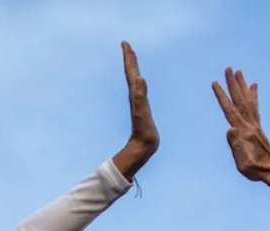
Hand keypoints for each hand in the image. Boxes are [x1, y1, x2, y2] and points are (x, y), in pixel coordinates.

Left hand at [111, 41, 159, 179]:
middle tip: (126, 45)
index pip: (131, 72)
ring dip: (133, 68)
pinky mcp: (142, 107)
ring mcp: (138, 101)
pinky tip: (140, 80)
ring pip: (134, 80)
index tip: (125, 44)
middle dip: (130, 59)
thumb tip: (139, 78)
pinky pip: (140, 89)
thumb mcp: (142, 113)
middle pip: (131, 74)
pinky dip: (139, 81)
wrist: (143, 146)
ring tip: (132, 58)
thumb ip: (140, 96)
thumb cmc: (144, 132)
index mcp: (135, 94)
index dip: (129, 58)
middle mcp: (135, 96)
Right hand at [212, 67, 269, 196]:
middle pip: (240, 100)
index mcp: (244, 132)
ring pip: (248, 100)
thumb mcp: (243, 163)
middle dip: (233, 84)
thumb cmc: (256, 171)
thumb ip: (236, 146)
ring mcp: (255, 125)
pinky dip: (253, 95)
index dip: (222, 96)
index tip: (215, 83)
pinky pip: (255, 107)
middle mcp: (251, 125)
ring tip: (239, 71)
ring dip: (242, 85)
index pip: (230, 110)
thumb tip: (230, 128)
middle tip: (229, 68)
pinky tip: (254, 87)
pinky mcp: (258, 128)